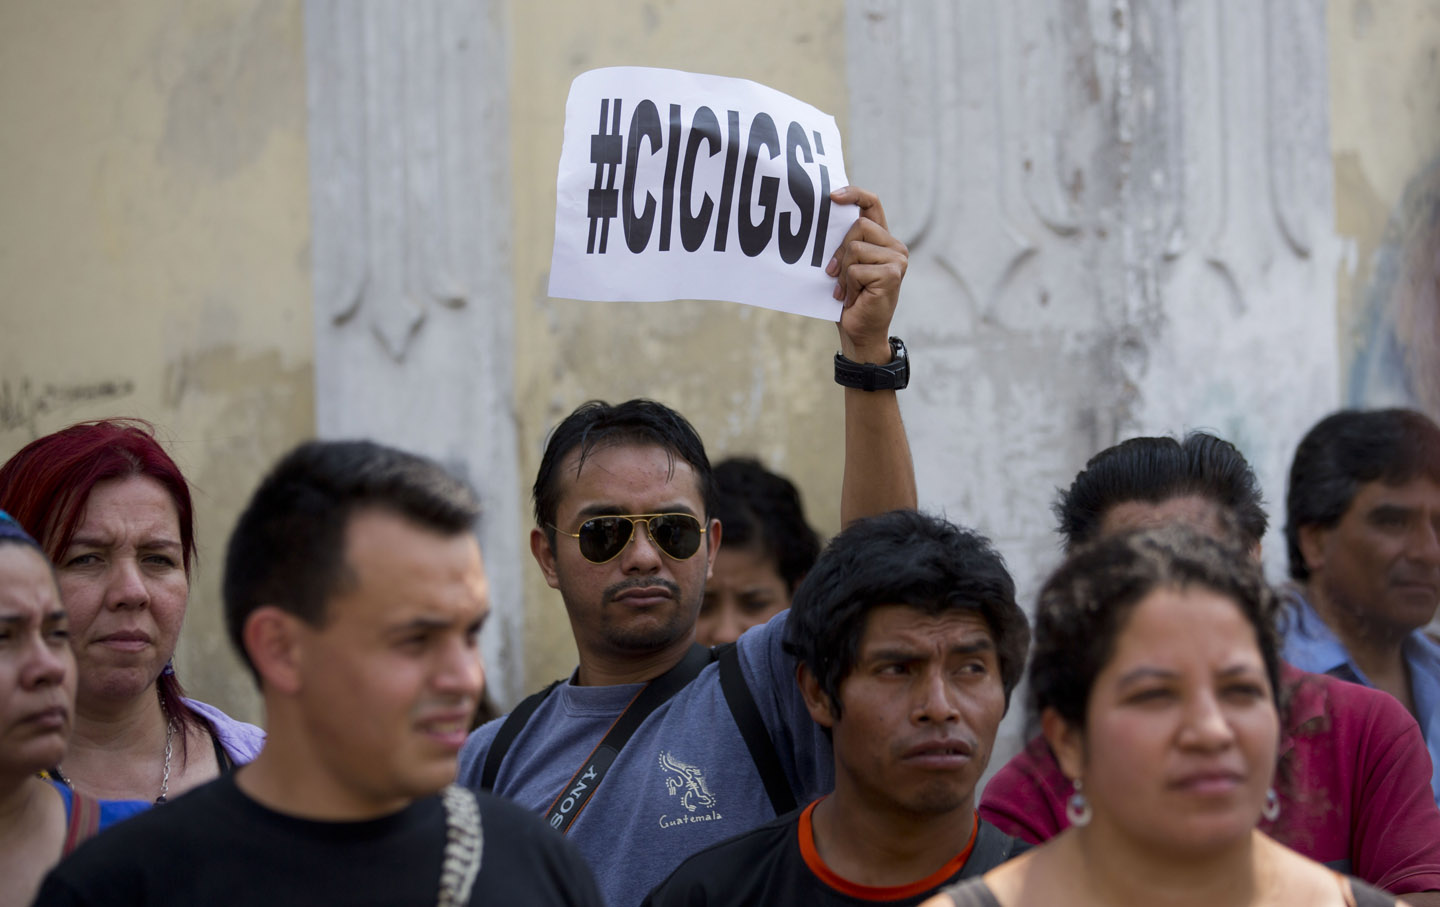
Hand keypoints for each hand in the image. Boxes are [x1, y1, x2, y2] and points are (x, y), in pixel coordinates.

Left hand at [825, 186, 907, 362]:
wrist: (859, 333)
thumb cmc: (849, 300)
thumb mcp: (844, 266)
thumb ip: (844, 244)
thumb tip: (823, 219)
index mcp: (882, 240)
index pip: (872, 204)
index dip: (854, 194)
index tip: (832, 196)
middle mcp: (894, 246)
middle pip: (858, 226)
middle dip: (840, 251)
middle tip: (835, 275)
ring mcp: (897, 259)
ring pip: (855, 247)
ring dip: (843, 273)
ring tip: (848, 291)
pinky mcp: (893, 273)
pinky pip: (857, 269)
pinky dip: (849, 286)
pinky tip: (855, 299)